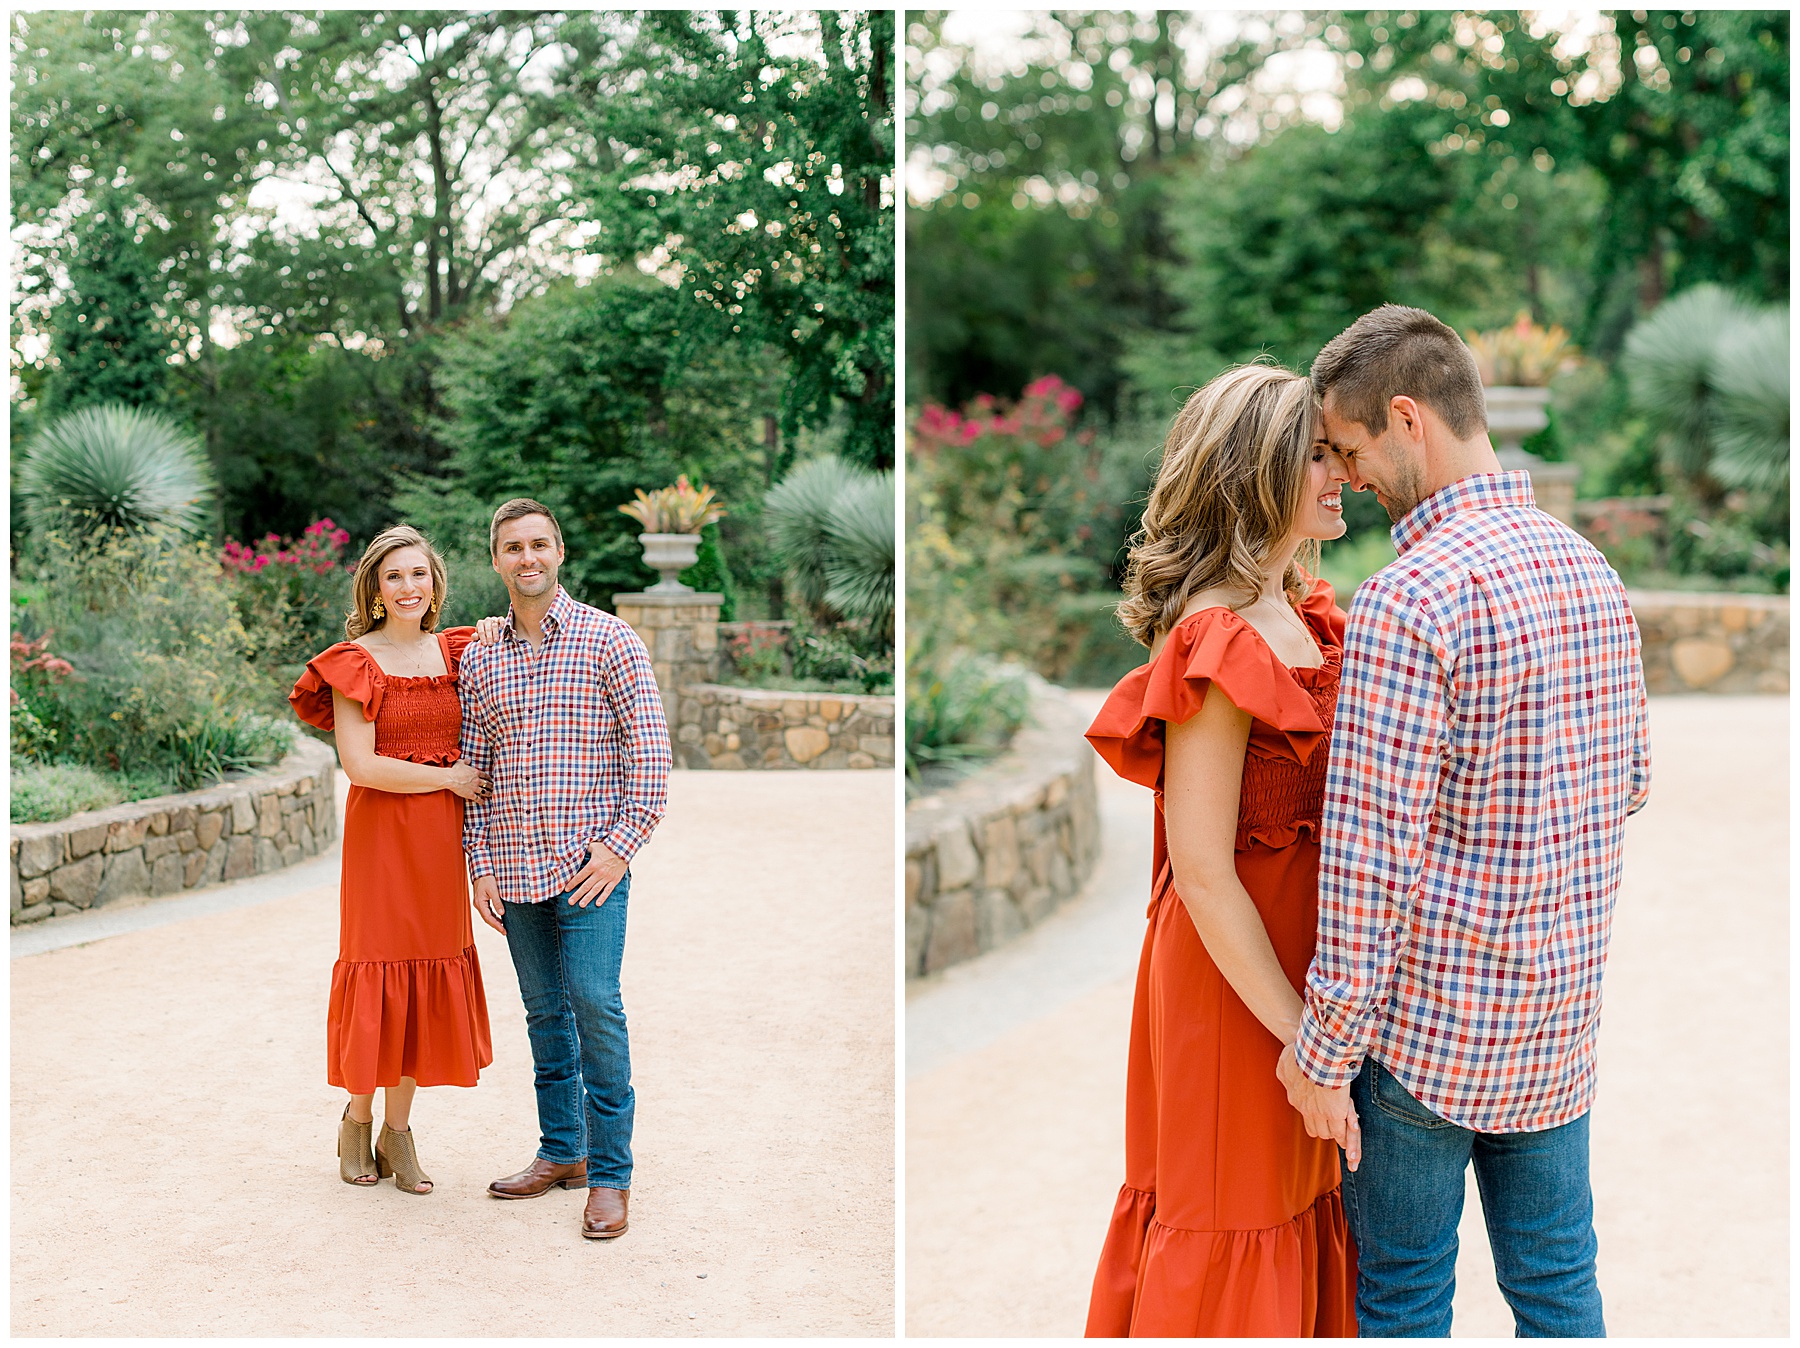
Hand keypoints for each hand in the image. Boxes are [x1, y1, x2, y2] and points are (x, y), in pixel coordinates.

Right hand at [443, 761, 489, 800]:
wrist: (451, 778)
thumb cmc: (455, 770)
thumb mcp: (461, 762)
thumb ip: (466, 761)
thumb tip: (469, 759)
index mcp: (476, 773)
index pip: (485, 776)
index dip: (489, 778)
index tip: (491, 780)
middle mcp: (477, 781)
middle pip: (487, 784)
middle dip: (491, 786)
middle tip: (493, 788)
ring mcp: (475, 788)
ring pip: (484, 792)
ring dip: (488, 793)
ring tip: (490, 795)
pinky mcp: (471, 794)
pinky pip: (478, 798)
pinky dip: (481, 801)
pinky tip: (483, 802)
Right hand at [471, 873, 504, 932]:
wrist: (481, 870)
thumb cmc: (487, 879)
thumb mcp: (494, 890)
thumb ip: (497, 902)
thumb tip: (502, 913)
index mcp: (480, 903)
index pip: (489, 918)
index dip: (497, 925)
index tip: (504, 931)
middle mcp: (478, 905)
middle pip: (487, 919)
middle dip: (496, 926)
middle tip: (504, 932)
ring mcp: (479, 903)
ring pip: (487, 916)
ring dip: (495, 921)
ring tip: (503, 927)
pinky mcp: (482, 901)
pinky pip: (487, 911)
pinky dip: (493, 916)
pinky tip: (499, 918)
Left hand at [475, 615, 505, 644]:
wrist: (492, 630)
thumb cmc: (484, 635)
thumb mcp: (479, 636)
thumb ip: (475, 637)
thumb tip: (475, 636)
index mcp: (480, 623)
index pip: (481, 631)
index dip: (482, 638)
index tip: (485, 644)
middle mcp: (487, 620)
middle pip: (488, 628)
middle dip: (489, 637)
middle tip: (490, 644)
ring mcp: (494, 619)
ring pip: (494, 625)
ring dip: (495, 633)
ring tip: (496, 640)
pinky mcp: (500, 619)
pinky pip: (501, 619)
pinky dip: (502, 623)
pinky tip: (502, 627)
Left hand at [568, 840, 625, 906]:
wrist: (623, 848)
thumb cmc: (607, 846)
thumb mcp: (594, 846)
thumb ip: (585, 850)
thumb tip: (576, 851)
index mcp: (592, 865)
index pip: (579, 877)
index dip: (572, 884)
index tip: (566, 890)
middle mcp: (599, 873)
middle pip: (585, 886)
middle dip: (577, 895)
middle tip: (570, 902)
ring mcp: (607, 878)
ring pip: (595, 890)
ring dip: (587, 898)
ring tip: (581, 905)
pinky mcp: (614, 880)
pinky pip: (608, 891)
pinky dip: (603, 898)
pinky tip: (597, 904)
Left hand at [1276, 1043, 1361, 1171]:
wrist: (1316, 1054)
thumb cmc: (1300, 1054)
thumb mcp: (1284, 1063)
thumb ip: (1285, 1071)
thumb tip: (1283, 1072)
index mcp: (1296, 1098)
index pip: (1306, 1115)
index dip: (1315, 1118)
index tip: (1320, 1118)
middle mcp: (1307, 1110)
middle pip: (1316, 1129)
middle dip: (1325, 1131)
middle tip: (1335, 1134)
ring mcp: (1322, 1113)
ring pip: (1330, 1133)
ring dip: (1338, 1136)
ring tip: (1347, 1146)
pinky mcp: (1337, 1113)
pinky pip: (1343, 1131)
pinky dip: (1348, 1137)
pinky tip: (1353, 1140)